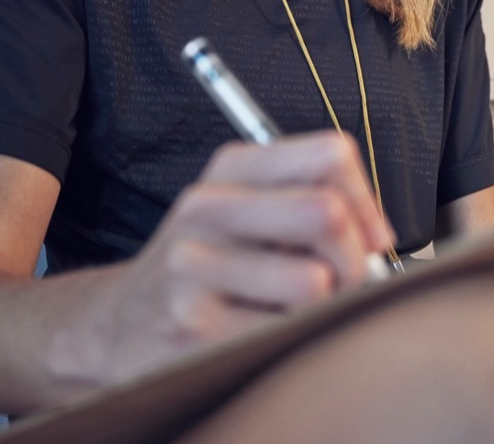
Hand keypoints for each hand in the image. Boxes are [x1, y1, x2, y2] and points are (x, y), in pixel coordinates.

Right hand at [61, 131, 393, 384]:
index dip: (367, 201)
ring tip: (295, 309)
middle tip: (343, 281)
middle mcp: (208, 206)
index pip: (330, 155)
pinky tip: (264, 332)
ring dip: (322, 307)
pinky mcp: (192, 325)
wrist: (114, 326)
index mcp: (232, 167)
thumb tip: (378, 234)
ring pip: (314, 282)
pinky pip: (285, 331)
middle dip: (354, 258)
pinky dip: (291, 338)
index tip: (372, 236)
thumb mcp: (245, 209)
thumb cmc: (204, 267)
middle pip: (326, 213)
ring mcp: (194, 265)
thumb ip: (311, 201)